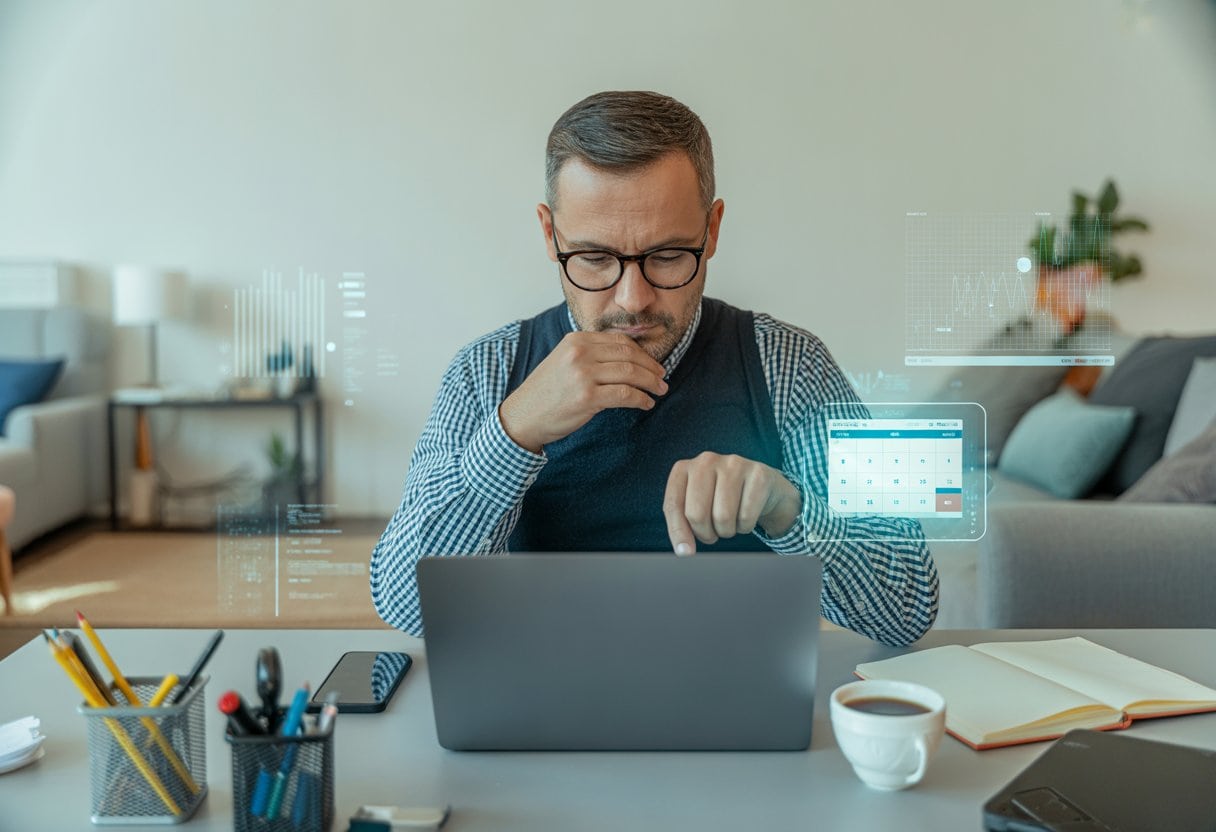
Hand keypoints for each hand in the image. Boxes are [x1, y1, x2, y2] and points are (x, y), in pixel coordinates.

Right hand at [499, 331, 667, 452]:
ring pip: (631, 373)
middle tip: (662, 378)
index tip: (653, 364)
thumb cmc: (546, 392)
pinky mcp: (587, 397)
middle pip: (629, 355)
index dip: (642, 353)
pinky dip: (641, 399)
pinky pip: (625, 395)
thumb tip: (627, 359)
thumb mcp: (564, 361)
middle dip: (651, 367)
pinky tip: (646, 403)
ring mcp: (583, 374)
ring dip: (651, 383)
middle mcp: (580, 353)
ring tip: (660, 391)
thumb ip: (591, 355)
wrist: (523, 416)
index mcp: (576, 340)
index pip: (620, 341)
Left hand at [663, 453, 801, 553]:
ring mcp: (734, 464)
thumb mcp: (697, 506)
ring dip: (726, 531)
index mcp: (685, 468)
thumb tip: (684, 551)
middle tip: (712, 534)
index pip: (673, 505)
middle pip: (697, 513)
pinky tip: (745, 515)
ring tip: (729, 523)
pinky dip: (745, 526)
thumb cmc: (722, 499)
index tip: (685, 552)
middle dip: (705, 533)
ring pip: (722, 517)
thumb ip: (683, 525)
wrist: (761, 487)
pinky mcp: (758, 474)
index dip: (678, 532)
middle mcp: (706, 461)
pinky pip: (746, 516)